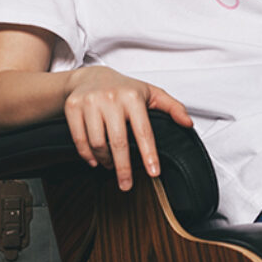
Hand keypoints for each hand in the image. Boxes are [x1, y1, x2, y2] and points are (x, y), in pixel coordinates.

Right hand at [62, 66, 192, 190]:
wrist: (91, 76)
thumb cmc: (124, 88)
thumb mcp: (151, 93)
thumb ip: (172, 107)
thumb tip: (188, 123)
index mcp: (133, 97)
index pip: (143, 131)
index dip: (149, 154)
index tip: (153, 172)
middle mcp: (111, 98)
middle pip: (118, 141)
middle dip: (123, 168)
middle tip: (126, 185)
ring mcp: (90, 102)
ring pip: (97, 143)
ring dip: (105, 160)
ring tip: (111, 165)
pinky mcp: (73, 107)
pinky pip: (79, 139)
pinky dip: (87, 154)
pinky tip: (94, 160)